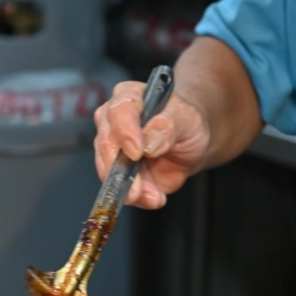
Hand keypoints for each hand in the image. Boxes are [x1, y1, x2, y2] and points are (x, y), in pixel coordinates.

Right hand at [93, 81, 209, 208]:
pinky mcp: (116, 172)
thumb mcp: (187, 119)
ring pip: (107, 169)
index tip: (137, 152)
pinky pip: (119, 188)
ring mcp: (112, 148)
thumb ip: (169, 125)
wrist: (189, 144)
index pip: (118, 110)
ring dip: (129, 188)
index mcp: (129, 97)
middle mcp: (113, 121)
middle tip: (139, 186)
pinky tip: (154, 197)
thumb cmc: (187, 123)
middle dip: (120, 169)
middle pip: (105, 142)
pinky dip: (137, 198)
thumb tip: (149, 142)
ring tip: (153, 196)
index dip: (125, 132)